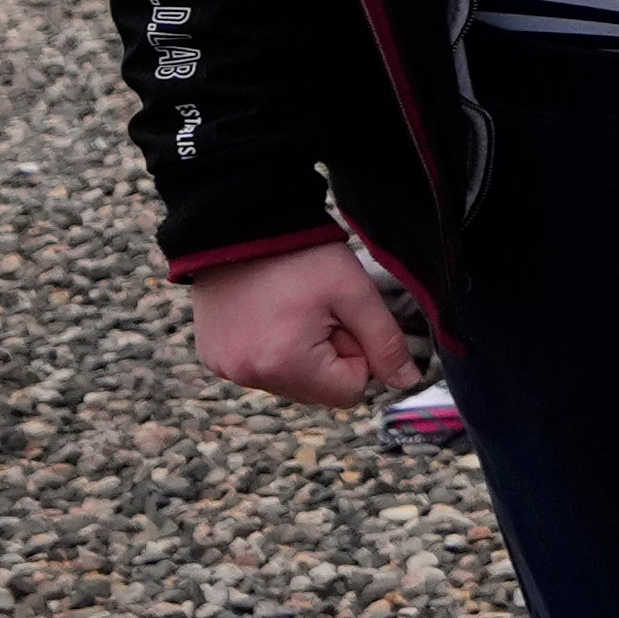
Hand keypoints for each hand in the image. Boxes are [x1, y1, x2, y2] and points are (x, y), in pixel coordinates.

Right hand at [191, 236, 421, 410]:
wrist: (241, 225)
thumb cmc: (302, 256)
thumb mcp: (356, 294)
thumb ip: (385, 343)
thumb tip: (406, 382)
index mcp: (284, 364)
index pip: (349, 392)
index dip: (357, 356)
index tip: (342, 320)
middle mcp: (247, 375)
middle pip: (317, 391)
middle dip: (329, 357)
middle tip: (317, 313)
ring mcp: (225, 368)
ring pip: (290, 381)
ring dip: (301, 354)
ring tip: (292, 311)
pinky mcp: (213, 356)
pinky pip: (260, 369)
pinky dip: (273, 349)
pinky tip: (269, 314)